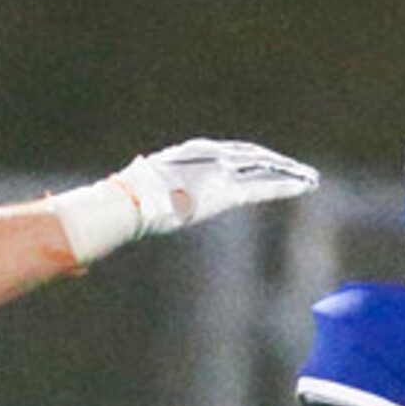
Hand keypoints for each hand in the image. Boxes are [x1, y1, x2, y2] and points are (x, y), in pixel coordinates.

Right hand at [56, 140, 315, 264]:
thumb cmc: (122, 209)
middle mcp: (207, 157)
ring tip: (309, 178)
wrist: (129, 204)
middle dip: (275, 162)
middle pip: (249, 157)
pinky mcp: (228, 189)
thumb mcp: (128, 208)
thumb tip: (95, 249)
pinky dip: (284, 185)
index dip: (247, 161)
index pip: (225, 156)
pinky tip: (305, 185)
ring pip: (261, 167)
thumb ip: (125, 218)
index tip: (264, 166)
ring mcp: (218, 170)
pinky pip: (262, 185)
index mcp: (187, 157)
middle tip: (299, 170)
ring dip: (287, 172)